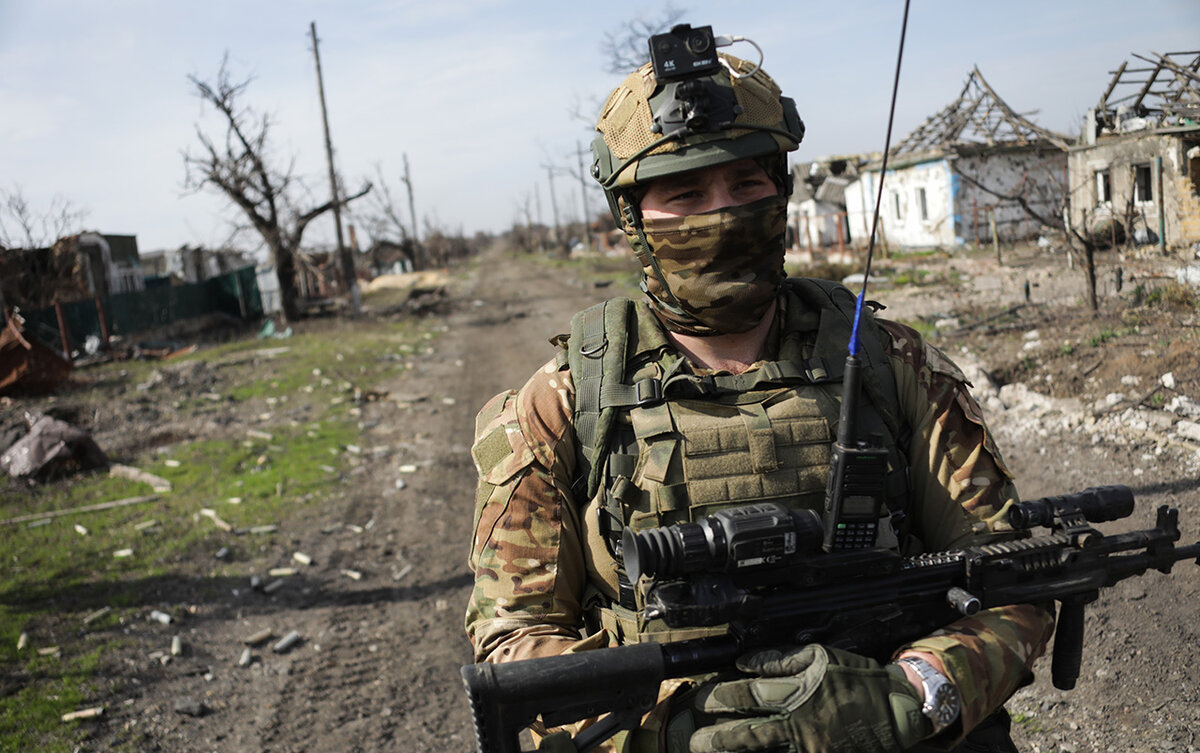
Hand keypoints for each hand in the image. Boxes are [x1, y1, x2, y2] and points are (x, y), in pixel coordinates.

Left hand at [688, 645, 929, 752]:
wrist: (897, 711)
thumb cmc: (858, 681)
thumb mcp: (820, 657)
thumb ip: (780, 659)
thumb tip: (745, 663)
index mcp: (798, 692)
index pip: (749, 696)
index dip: (721, 698)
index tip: (702, 698)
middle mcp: (799, 723)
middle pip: (748, 733)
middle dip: (717, 738)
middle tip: (692, 739)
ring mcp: (808, 747)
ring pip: (762, 752)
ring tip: (707, 752)